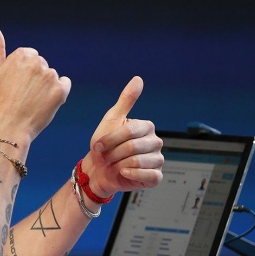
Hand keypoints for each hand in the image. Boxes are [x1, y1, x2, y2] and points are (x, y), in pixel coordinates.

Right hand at [0, 26, 71, 142]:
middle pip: (42, 66)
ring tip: (32, 102)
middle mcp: (38, 62)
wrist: (10, 127)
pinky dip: (58, 92)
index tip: (15, 87)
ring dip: (45, 87)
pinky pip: (64, 85)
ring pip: (52, 77)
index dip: (23, 74)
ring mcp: (50, 76)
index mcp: (22, 54)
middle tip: (23, 96)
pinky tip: (45, 102)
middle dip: (35, 79)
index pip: (30, 57)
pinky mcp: (61, 90)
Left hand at [81, 76, 163, 197]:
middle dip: (113, 153)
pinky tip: (124, 172)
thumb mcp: (112, 120)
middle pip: (133, 147)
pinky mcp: (156, 176)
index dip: (110, 139)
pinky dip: (132, 175)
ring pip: (138, 161)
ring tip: (114, 164)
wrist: (98, 171)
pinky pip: (149, 176)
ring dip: (119, 164)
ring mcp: (157, 159)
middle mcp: (155, 142)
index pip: (129, 131)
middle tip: (106, 157)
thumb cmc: (104, 146)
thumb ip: (126, 100)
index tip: (98, 145)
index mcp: (146, 127)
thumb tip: (138, 79)